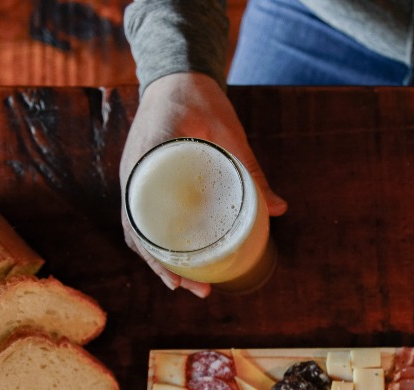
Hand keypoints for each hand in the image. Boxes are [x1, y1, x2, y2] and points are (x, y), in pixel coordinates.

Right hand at [119, 72, 287, 297]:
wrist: (176, 74)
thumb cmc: (200, 98)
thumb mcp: (229, 132)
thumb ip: (252, 169)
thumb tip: (280, 209)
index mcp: (146, 162)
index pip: (139, 219)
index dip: (154, 255)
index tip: (175, 278)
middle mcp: (133, 175)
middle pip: (138, 234)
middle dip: (161, 268)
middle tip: (193, 291)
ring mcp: (135, 178)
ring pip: (140, 229)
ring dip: (160, 259)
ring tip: (188, 285)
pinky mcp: (145, 179)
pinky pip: (147, 215)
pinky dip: (160, 240)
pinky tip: (181, 256)